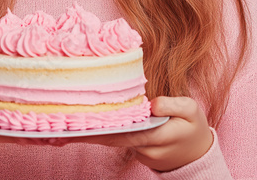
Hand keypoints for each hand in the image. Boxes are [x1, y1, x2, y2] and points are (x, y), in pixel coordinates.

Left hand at [64, 96, 214, 171]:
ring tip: (59, 127)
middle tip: (59, 127)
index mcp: (157, 136)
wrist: (196, 154)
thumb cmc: (193, 127)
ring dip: (86, 135)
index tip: (84, 122)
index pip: (126, 133)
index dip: (104, 128)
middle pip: (110, 139)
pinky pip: (113, 141)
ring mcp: (136, 152)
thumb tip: (153, 103)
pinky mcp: (132, 150)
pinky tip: (76, 128)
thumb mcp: (192, 111)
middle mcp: (143, 148)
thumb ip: (174, 106)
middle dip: (86, 134)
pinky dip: (95, 134)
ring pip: (109, 141)